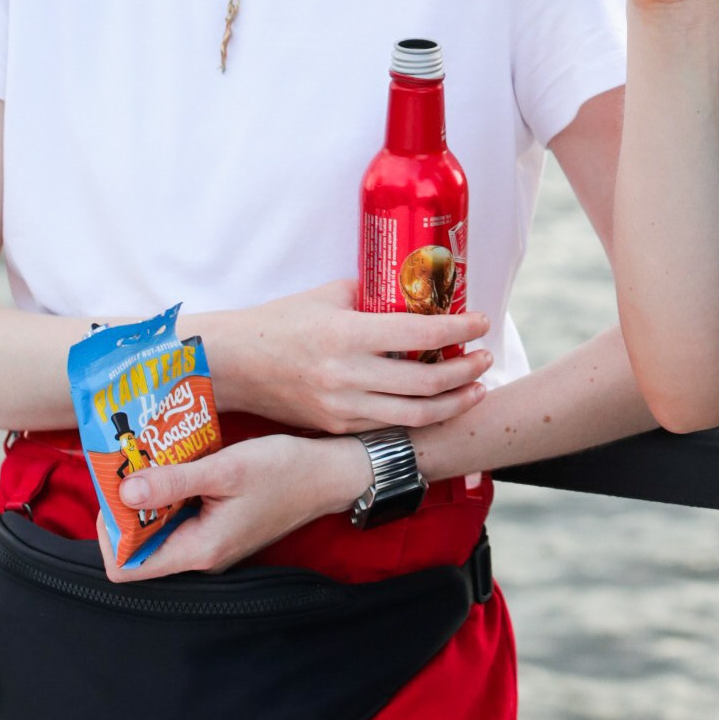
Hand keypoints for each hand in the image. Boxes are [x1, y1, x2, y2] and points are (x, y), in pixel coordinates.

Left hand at [105, 430, 369, 579]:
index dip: (110, 533)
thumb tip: (124, 492)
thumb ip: (174, 482)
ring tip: (149, 460)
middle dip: (126, 508)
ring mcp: (208, 545)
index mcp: (199, 551)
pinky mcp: (216, 529)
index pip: (126, 567)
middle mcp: (200, 557)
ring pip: (156, 530)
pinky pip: (176, 519)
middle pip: (137, 547)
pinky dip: (168, 494)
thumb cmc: (283, 471)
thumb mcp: (226, 469)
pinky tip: (174, 464)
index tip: (116, 492)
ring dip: (147, 498)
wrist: (327, 475)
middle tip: (128, 466)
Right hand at [196, 279, 493, 434]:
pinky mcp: (337, 427)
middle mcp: (349, 376)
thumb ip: (370, 295)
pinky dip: (420, 416)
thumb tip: (408, 292)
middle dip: (466, 372)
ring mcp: (343, 407)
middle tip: (485, 358)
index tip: (481, 321)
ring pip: (415, 414)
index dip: (459, 329)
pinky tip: (437, 405)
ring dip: (453, 403)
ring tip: (475, 389)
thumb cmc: (278, 323)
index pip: (419, 333)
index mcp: (347, 334)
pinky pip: (389, 426)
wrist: (233, 365)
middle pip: (426, 383)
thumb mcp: (327, 296)